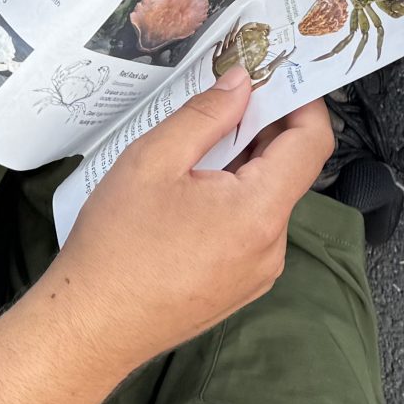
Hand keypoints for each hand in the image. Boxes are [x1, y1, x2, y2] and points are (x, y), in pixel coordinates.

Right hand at [48, 72, 331, 373]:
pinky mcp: (239, 287)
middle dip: (262, 131)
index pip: (312, 143)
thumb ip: (205, 115)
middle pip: (289, 170)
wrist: (91, 327)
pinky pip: (251, 230)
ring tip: (193, 154)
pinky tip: (189, 196)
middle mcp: (271, 246)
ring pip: (267, 200)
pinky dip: (233, 201)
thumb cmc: (116, 245)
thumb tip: (242, 83)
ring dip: (243, 167)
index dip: (303, 102)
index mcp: (259, 212)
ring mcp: (258, 272)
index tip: (276, 76)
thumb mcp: (153, 160)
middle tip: (221, 102)